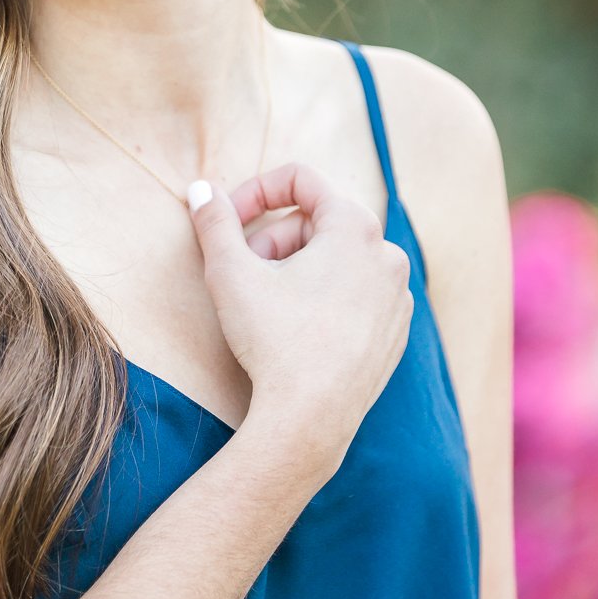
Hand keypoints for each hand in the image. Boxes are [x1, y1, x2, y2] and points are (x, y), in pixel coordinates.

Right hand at [187, 163, 412, 479]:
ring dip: (296, 269)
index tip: (226, 219)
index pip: (301, 179)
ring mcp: (396, 296)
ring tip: (266, 303)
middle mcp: (386, 254)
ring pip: (336, 260)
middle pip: (317, 222)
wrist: (311, 419)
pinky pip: (355, 295)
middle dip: (272, 239)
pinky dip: (323, 298)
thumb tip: (200, 189)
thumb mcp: (230, 272)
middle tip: (241, 271)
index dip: (255, 191)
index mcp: (354, 227)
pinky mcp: (395, 332)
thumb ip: (215, 221)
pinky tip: (296, 329)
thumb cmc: (274, 340)